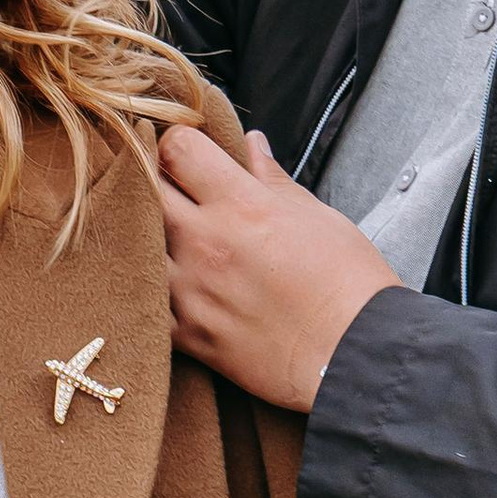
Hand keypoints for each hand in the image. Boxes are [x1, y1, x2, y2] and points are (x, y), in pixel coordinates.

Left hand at [157, 125, 402, 412]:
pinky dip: (156, 292)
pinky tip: (175, 288)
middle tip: (173, 188)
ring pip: (140, 245)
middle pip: (147, 189)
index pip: (179, 148)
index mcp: (242, 204)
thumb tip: (252, 145)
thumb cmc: (348, 284)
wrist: (357, 356)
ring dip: (154, 237)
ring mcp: (191, 289)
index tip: (185, 151)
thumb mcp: (318, 216)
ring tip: (177, 240)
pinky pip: (148, 302)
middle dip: (155, 182)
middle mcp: (207, 241)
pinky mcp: (189, 334)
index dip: (178, 142)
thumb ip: (273, 179)